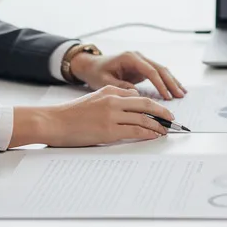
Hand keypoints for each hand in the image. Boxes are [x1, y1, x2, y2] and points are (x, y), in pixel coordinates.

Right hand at [13, 86, 176, 146]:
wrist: (54, 122)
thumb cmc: (71, 115)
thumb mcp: (94, 99)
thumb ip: (112, 100)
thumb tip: (131, 106)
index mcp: (109, 91)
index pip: (138, 96)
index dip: (153, 104)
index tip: (161, 111)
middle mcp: (113, 100)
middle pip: (146, 104)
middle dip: (162, 113)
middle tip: (172, 119)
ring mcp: (112, 115)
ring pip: (143, 118)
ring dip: (158, 125)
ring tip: (166, 131)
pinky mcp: (109, 130)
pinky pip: (135, 131)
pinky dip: (148, 133)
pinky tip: (154, 135)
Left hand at [71, 50, 186, 99]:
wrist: (91, 66)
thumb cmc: (96, 73)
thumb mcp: (104, 81)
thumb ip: (120, 86)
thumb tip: (136, 94)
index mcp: (129, 58)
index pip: (150, 70)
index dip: (160, 84)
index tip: (166, 96)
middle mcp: (138, 57)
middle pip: (160, 69)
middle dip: (171, 82)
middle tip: (180, 95)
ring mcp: (141, 61)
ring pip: (161, 70)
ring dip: (172, 81)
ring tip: (182, 93)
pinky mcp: (142, 68)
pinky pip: (158, 74)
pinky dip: (167, 81)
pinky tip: (174, 89)